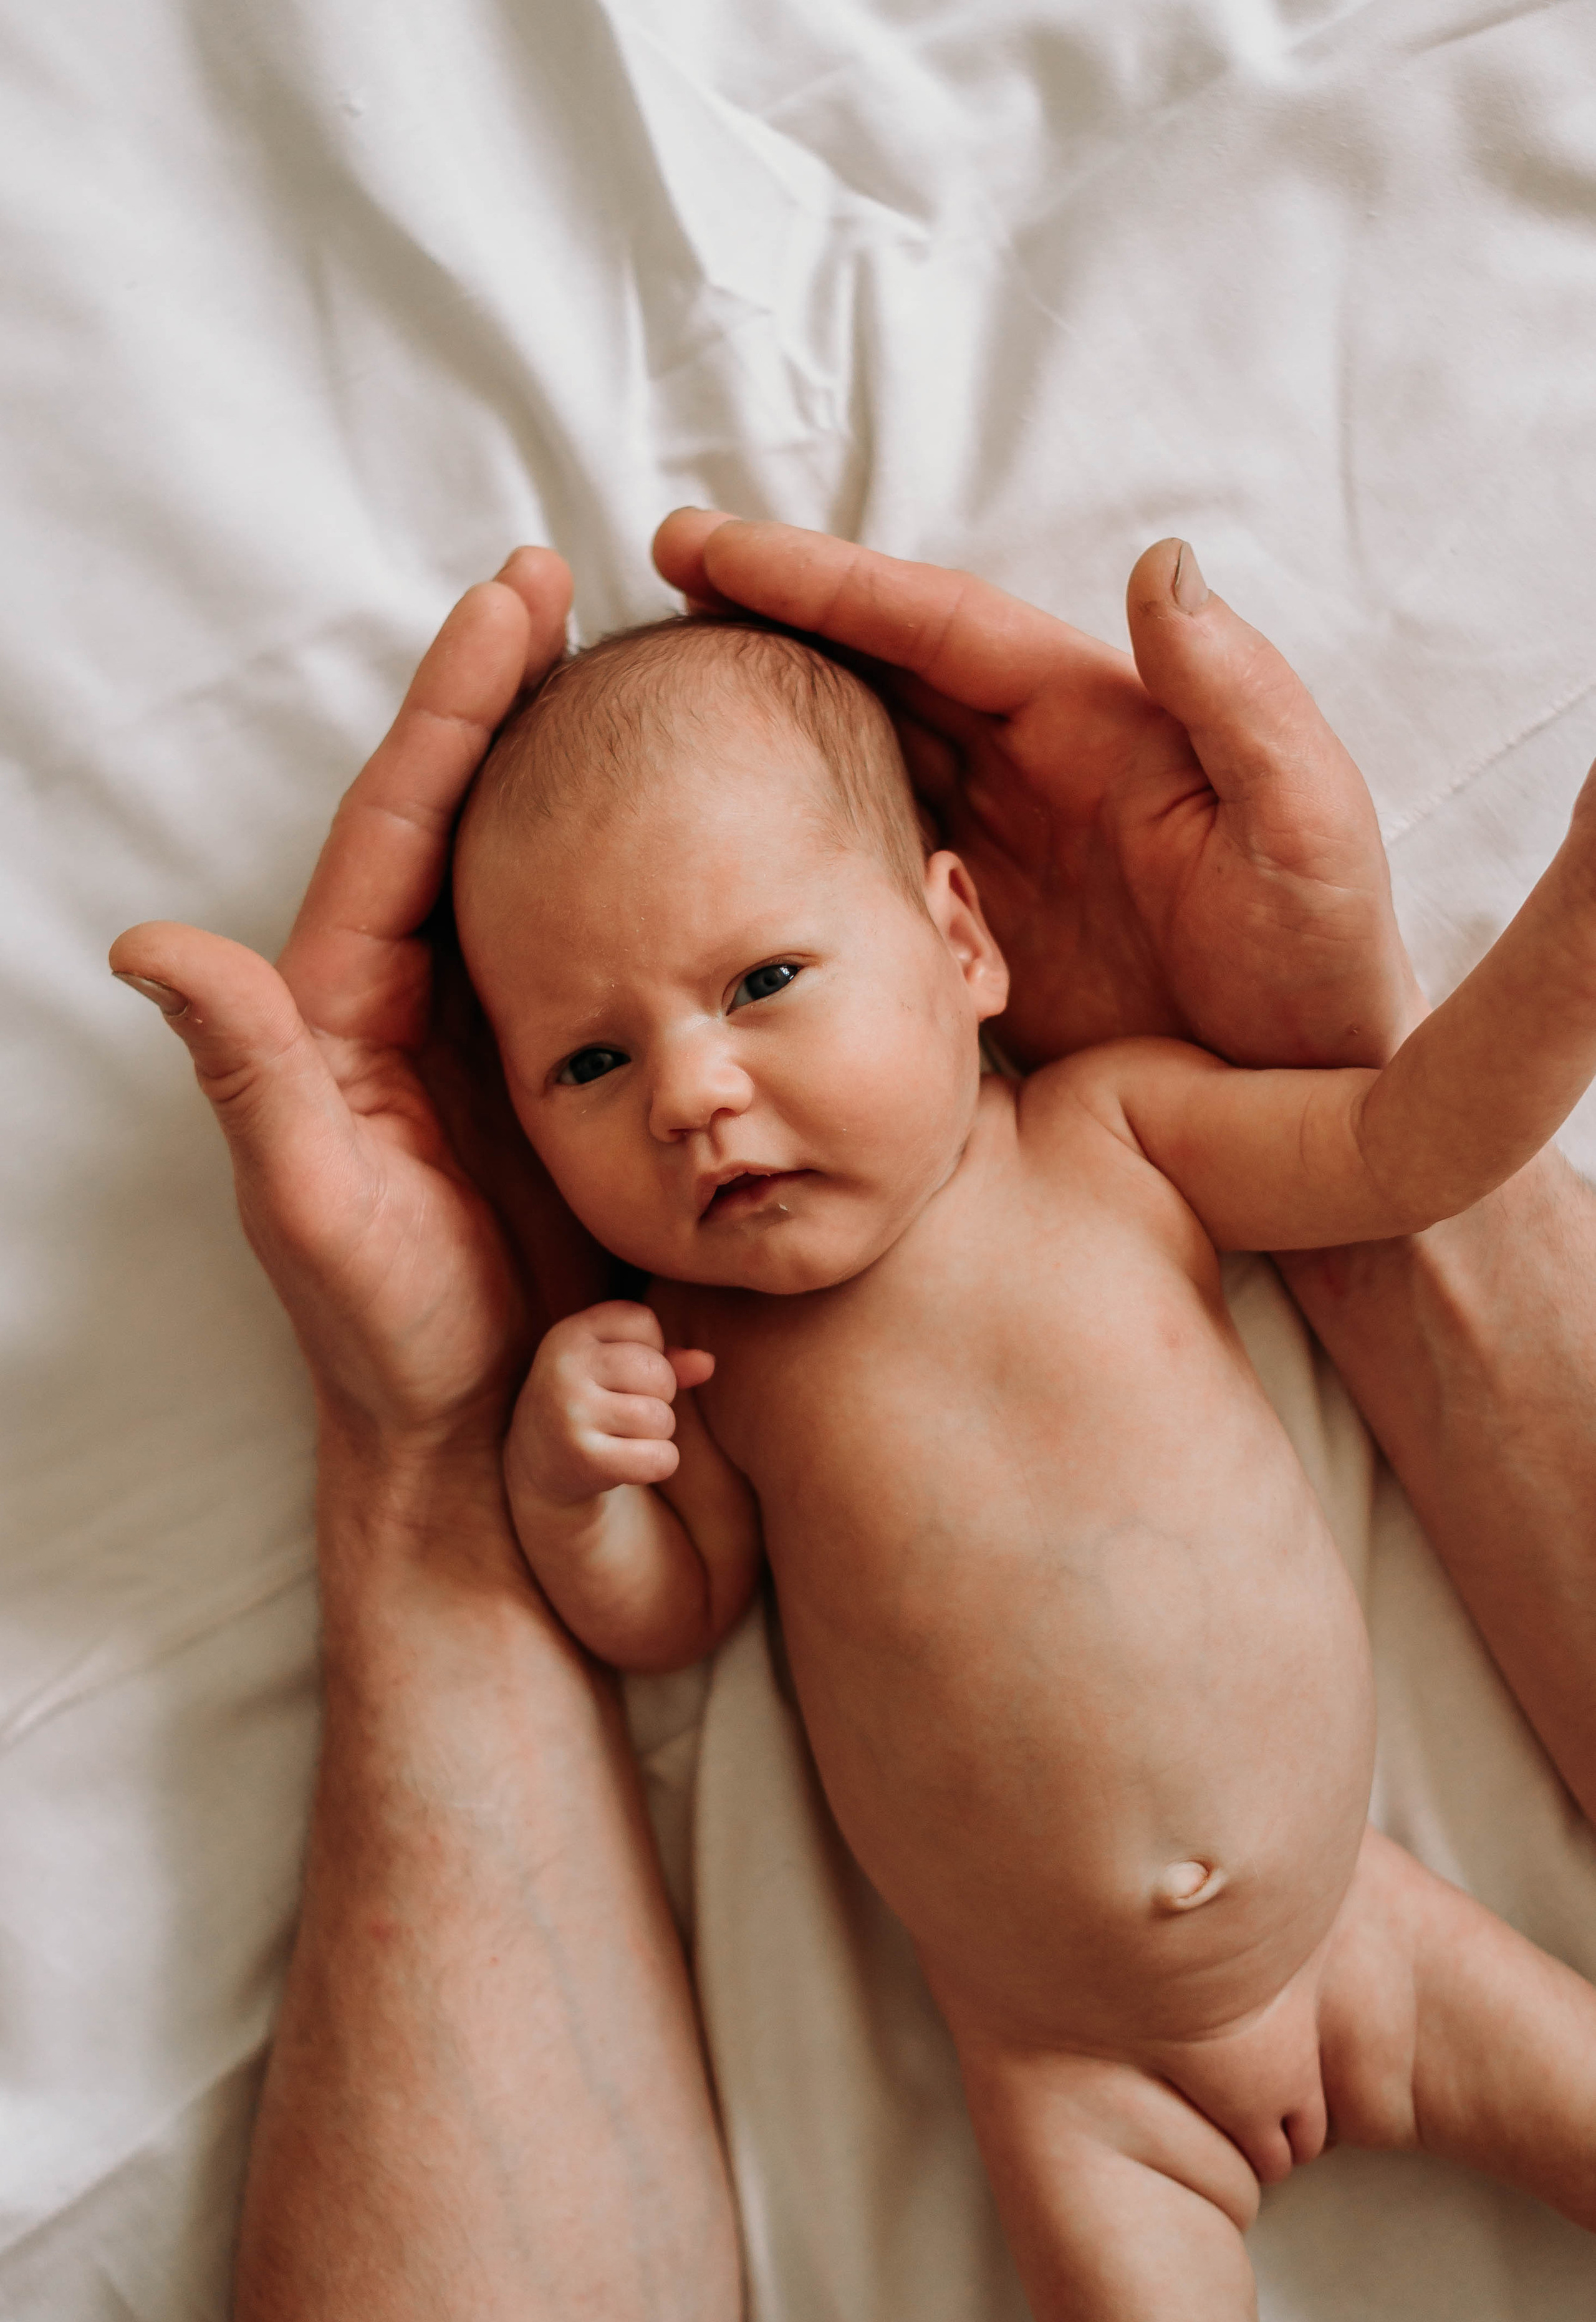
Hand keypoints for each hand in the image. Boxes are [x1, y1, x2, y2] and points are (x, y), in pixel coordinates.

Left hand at [110, 549, 608, 1459]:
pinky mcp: (569, 1072)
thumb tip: (146, 944)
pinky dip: (628, 867)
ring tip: (627, 659)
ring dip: (569, 760)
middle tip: (566, 585)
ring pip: (530, 865)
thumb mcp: (312, 1205)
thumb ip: (249, 1072)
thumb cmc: (390, 1330)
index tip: (514, 597)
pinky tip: (684, 818)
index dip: (454, 704)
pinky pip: (596, 943)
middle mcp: (413, 1000)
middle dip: (509, 693)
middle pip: (460, 811)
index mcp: (344, 1008)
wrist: (482, 1434)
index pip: (400, 821)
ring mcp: (496, 1032)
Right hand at [507, 1303, 715, 1509]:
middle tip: (625, 1410)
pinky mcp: (584, 1459)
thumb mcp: (614, 1366)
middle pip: (658, 1372)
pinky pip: (661, 1458)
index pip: (643, 1321)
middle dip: (659, 1396)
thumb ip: (666, 1357)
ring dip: (657, 1433)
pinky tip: (630, 1462)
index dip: (650, 1349)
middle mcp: (564, 1367)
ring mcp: (571, 1413)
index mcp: (570, 1333)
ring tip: (624, 1436)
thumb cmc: (591, 1402)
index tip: (622, 1372)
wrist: (538, 1465)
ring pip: (660, 1418)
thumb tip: (707, 1363)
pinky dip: (660, 1463)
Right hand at [654, 512, 1424, 1070]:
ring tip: (656, 699)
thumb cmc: (1323, 968)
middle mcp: (1038, 767)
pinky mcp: (982, 932)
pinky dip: (799, 836)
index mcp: (1097, 721)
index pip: (935, 626)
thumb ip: (1243, 702)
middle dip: (766, 627)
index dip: (818, 580)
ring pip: (862, 758)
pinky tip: (725, 839)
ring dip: (771, 721)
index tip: (701, 546)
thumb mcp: (1305, 827)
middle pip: (878, 672)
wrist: (1317, 1104)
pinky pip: (871, 864)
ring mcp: (1003, 849)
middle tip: (646, 596)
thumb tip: (1163, 564)